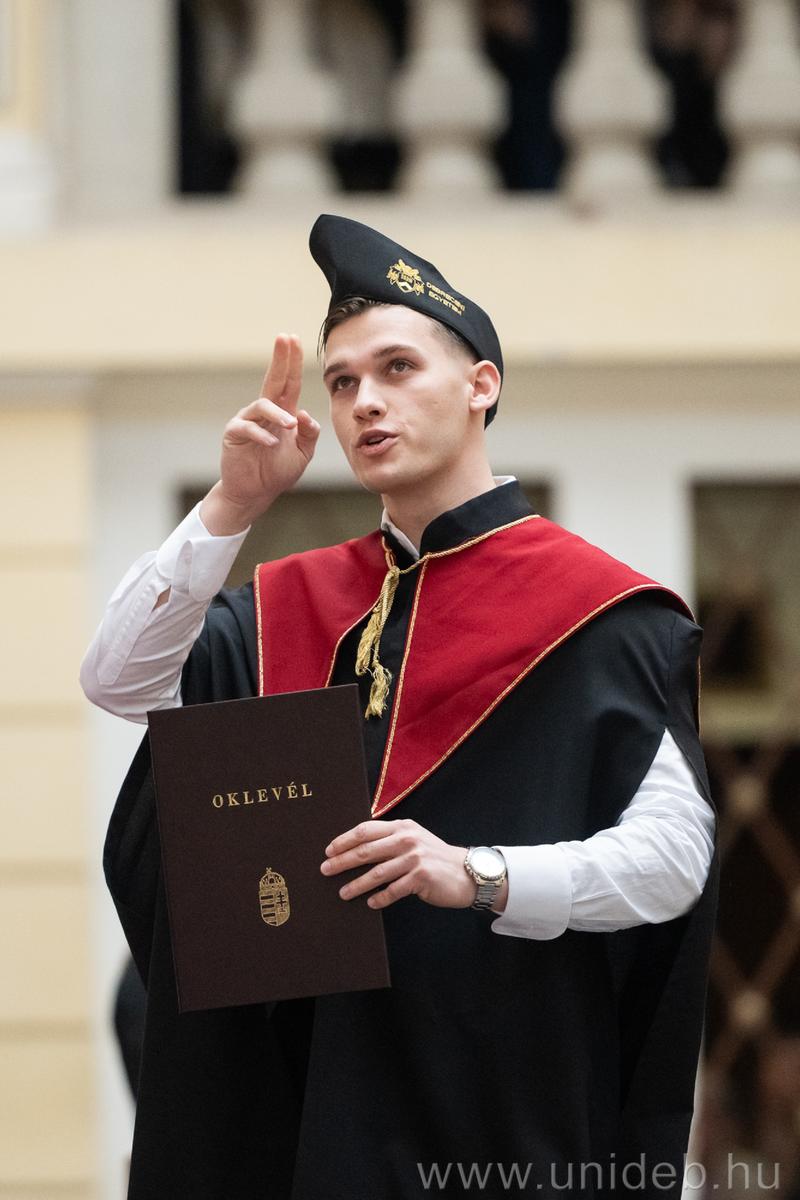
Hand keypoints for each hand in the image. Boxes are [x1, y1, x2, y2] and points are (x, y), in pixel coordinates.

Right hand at [200, 334, 320, 534]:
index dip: (292, 361)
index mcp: (283, 413)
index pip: (289, 382)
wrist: (255, 493)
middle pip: (273, 380)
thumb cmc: (277, 471)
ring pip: (262, 406)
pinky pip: (247, 428)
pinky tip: (271, 443)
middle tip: (284, 338)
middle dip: (280, 359)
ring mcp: (247, 421)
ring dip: (278, 414)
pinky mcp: (234, 434)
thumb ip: (309, 433)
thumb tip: (305, 413)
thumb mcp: (303, 453)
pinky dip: (260, 435)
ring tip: (290, 425)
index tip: (294, 339)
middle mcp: (264, 412)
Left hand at [321, 818, 506, 912]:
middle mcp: (407, 839)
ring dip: (357, 884)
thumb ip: (391, 839)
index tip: (329, 850)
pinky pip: (393, 890)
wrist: (467, 872)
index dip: (344, 840)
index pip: (365, 830)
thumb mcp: (414, 840)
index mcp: (402, 826)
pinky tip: (371, 903)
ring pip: (376, 872)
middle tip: (326, 870)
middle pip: (366, 850)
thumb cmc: (435, 858)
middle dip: (342, 861)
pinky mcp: (421, 877)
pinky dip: (380, 898)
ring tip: (343, 893)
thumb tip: (357, 849)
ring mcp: (414, 858)